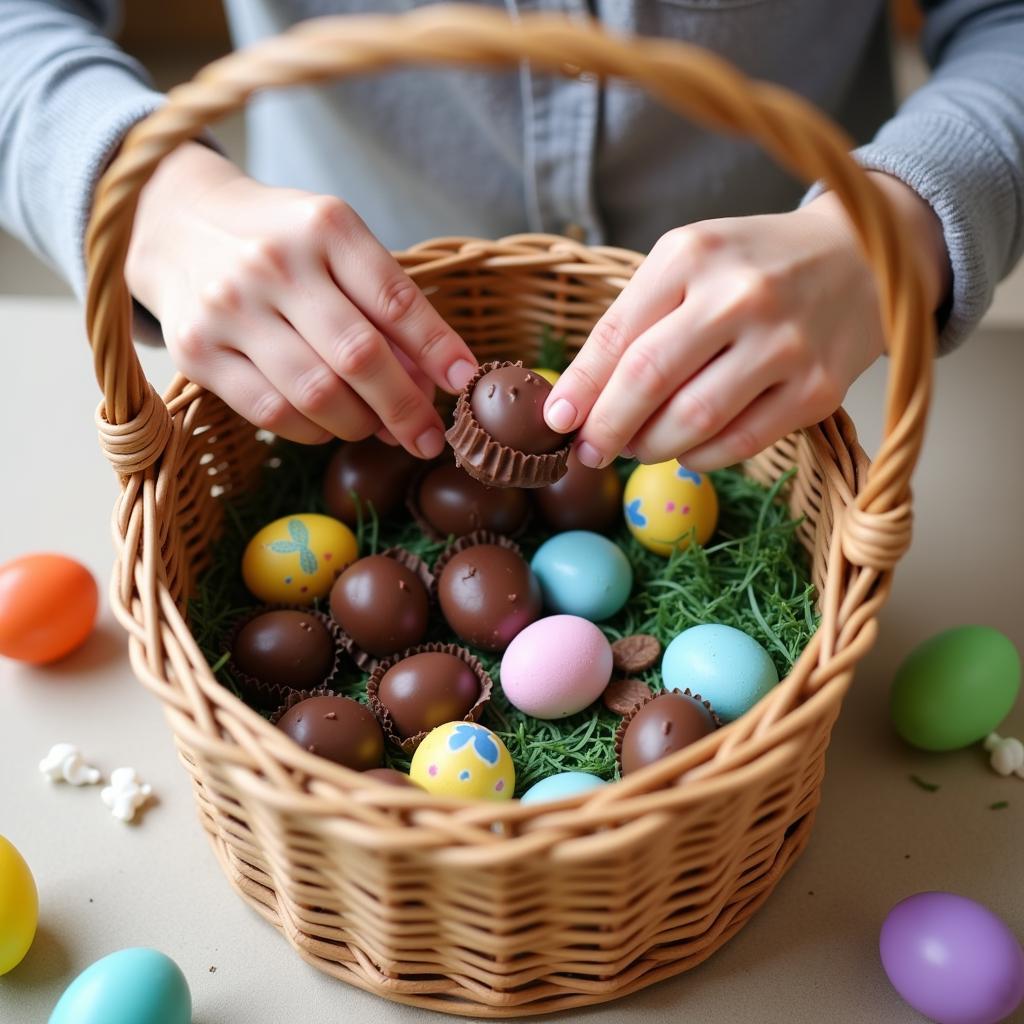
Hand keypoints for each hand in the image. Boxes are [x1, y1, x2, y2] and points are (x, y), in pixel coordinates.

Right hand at [125, 143, 477, 455]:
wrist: (175, 223)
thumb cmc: (280, 239)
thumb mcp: (337, 243)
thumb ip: (384, 304)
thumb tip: (434, 381)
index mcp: (324, 225)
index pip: (395, 298)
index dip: (437, 348)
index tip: (466, 382)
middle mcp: (274, 262)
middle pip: (358, 356)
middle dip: (405, 408)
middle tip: (430, 437)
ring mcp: (229, 308)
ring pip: (316, 394)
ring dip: (361, 425)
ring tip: (378, 429)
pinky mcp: (195, 351)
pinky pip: (272, 413)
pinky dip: (314, 431)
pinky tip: (330, 425)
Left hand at [544, 172, 949, 470]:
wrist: (866, 255)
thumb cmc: (756, 265)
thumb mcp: (689, 265)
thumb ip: (634, 322)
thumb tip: (576, 400)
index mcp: (692, 255)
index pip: (617, 335)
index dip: (579, 388)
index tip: (556, 421)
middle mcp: (739, 295)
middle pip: (648, 380)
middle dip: (606, 427)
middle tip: (588, 451)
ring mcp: (784, 343)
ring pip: (692, 421)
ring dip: (650, 447)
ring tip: (637, 446)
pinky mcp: (818, 388)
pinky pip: (740, 442)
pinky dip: (701, 456)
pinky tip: (688, 447)